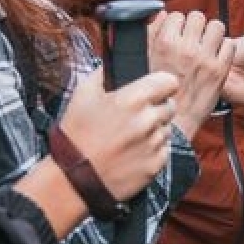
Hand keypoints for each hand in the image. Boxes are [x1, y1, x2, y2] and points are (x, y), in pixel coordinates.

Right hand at [57, 68, 179, 200]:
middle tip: (136, 117)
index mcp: (134, 99)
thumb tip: (112, 64)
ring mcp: (154, 144)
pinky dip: (152, 151)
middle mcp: (149, 120)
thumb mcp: (81, 95)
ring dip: (154, 131)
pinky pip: (164, 151)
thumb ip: (102, 74)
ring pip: (166, 129)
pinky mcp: (155, 166)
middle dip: (156, 108)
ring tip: (129, 138)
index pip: (170, 82)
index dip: (161, 85)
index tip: (155, 90)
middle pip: (170, 106)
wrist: (73, 179)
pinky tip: (132, 153)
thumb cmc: (76, 136)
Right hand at [148, 11, 232, 131]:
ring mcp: (204, 58)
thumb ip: (152, 34)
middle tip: (195, 39)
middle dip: (196, 27)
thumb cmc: (159, 93)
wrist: (175, 120)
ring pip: (217, 26)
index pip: (177, 15)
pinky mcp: (220, 69)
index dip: (179, 24)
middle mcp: (185, 48)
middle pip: (198, 17)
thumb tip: (162, 14)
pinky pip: (229, 44)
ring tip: (208, 45)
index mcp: (164, 44)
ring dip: (213, 34)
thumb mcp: (147, 61)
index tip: (180, 34)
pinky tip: (217, 57)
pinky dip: (225, 49)